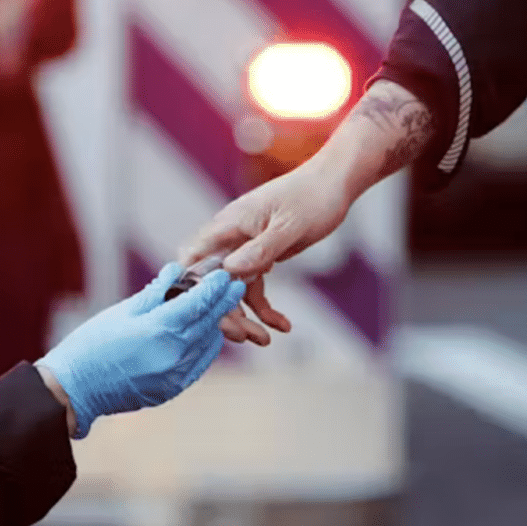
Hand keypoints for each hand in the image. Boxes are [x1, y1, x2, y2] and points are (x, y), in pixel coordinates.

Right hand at [35, 263, 244, 437]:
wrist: (75, 389)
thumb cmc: (92, 344)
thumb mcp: (122, 311)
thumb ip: (155, 292)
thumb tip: (176, 270)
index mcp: (160, 329)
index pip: (198, 304)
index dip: (214, 288)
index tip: (225, 275)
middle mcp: (173, 354)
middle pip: (208, 323)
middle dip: (223, 303)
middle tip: (235, 286)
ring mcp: (174, 375)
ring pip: (207, 345)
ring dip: (216, 325)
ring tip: (221, 308)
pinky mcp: (171, 390)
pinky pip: (198, 365)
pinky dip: (205, 348)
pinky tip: (206, 336)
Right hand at [181, 157, 352, 343]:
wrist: (333, 184)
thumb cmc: (312, 198)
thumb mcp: (289, 227)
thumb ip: (260, 249)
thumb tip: (229, 271)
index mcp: (229, 224)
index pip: (194, 258)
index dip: (193, 288)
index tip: (206, 315)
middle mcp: (230, 236)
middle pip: (213, 281)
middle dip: (225, 312)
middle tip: (244, 337)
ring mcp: (243, 247)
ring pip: (233, 289)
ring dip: (247, 316)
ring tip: (265, 340)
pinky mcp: (259, 255)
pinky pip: (253, 286)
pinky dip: (265, 308)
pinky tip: (283, 325)